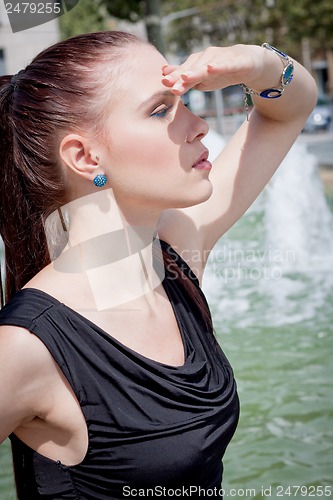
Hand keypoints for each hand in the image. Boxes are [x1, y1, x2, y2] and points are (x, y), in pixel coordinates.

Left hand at [161, 44, 276, 95]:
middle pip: (193, 68)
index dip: (174, 76)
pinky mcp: (237, 61)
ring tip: (186, 77)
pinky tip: (211, 68)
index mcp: (199, 63)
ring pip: (207, 65)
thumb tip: (164, 76)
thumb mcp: (203, 79)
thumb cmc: (222, 71)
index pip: (185, 71)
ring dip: (196, 71)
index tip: (163, 83)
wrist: (249, 63)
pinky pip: (227, 64)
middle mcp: (208, 57)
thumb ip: (184, 78)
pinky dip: (219, 66)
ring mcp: (222, 58)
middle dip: (181, 76)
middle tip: (171, 84)